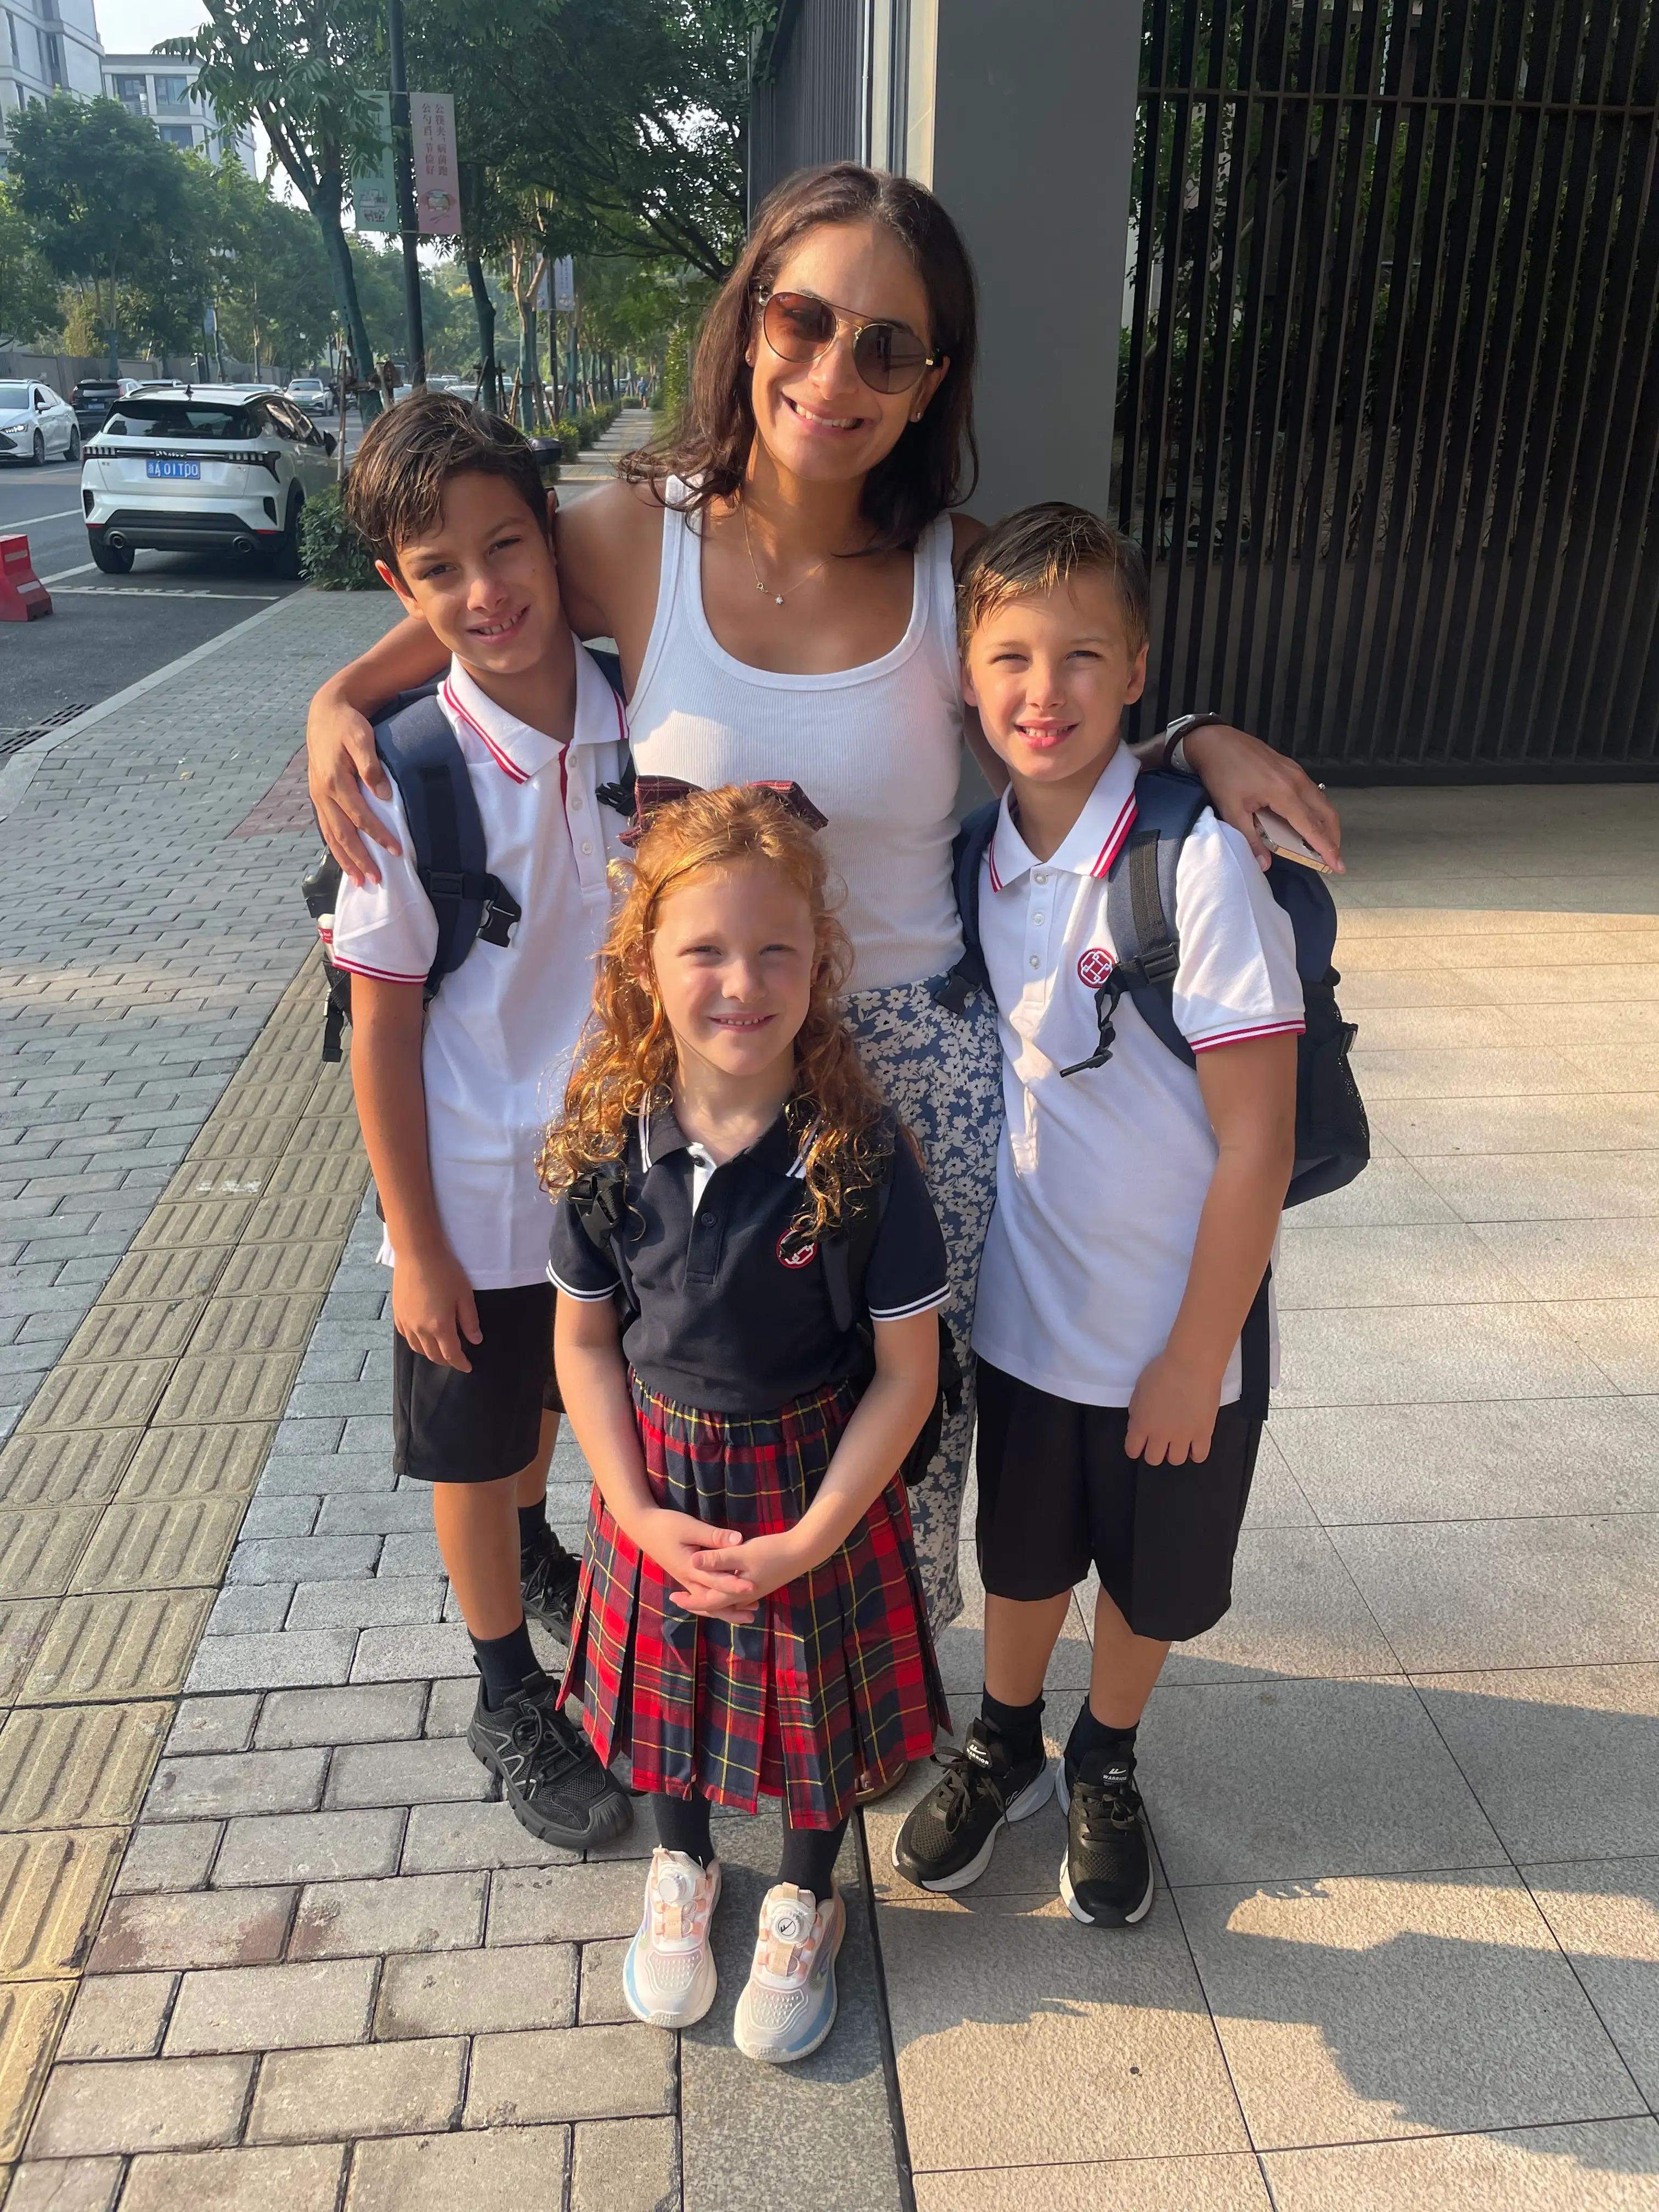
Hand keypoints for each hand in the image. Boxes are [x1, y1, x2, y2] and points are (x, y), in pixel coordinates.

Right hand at [306, 681, 399, 886]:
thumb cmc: (347, 725)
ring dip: (345, 860)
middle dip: (359, 859)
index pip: (360, 816)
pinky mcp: (318, 796)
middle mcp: (322, 793)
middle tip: (376, 879)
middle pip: (342, 834)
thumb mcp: (361, 738)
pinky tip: (345, 860)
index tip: (396, 851)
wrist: (325, 713)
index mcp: (334, 780)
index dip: (378, 835)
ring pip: (331, 835)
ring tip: (359, 880)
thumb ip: (371, 766)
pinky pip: (326, 827)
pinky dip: (335, 847)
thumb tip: (383, 794)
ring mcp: (318, 796)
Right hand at [392, 1245, 480, 1371]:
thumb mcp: (464, 1295)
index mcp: (439, 1326)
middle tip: (456, 1359)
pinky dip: (416, 1342)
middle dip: (446, 1361)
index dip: (461, 1364)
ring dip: (430, 1353)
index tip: (468, 1367)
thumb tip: (475, 1340)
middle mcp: (420, 1329)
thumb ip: (470, 1321)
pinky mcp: (397, 1314)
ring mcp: (406, 1322)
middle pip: (433, 1355)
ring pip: (417, 1348)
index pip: (451, 1354)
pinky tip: (421, 1337)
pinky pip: (406, 1336)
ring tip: (440, 1350)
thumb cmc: (445, 1271)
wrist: (417, 1253)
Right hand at [642, 1510, 757, 1622]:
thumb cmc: (666, 1525)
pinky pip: (703, 1596)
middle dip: (734, 1606)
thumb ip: (714, 1536)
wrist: (643, 1528)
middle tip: (755, 1611)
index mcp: (689, 1568)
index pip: (716, 1581)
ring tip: (747, 1614)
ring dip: (726, 1610)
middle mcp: (688, 1579)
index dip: (735, 1585)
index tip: (753, 1587)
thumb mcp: (690, 1527)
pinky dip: (716, 1604)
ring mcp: (686, 1581)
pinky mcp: (686, 1578)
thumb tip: (738, 1540)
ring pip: (707, 1603)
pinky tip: (730, 1603)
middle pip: (712, 1600)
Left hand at [688, 1529, 804, 1607]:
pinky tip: (719, 1584)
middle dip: (696, 1602)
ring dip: (709, 1599)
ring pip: (725, 1601)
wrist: (802, 1552)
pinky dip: (722, 1593)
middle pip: (715, 1606)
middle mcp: (743, 1597)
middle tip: (678, 1596)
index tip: (672, 1596)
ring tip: (695, 1591)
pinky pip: (734, 1595)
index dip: (689, 1601)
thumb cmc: (772, 1551)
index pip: (706, 1603)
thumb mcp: (741, 1553)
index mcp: (736, 1593)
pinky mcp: (758, 1584)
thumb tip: (692, 1561)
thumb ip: (717, 1558)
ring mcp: (752, 1592)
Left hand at [1126, 1350, 1222, 1466]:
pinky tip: (1194, 1442)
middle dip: (1154, 1451)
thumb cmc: (1163, 1371)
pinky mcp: (1204, 1433)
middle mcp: (1161, 1435)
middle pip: (1153, 1459)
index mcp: (1143, 1424)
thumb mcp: (1139, 1388)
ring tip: (1179, 1439)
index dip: (1134, 1447)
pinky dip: (1195, 1453)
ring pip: (1176, 1460)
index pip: (1132, 1450)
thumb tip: (1137, 1424)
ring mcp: (1184, 1436)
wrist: (1192, 1365)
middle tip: (1160, 1439)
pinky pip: (1199, 1456)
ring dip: (1175, 1452)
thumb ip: (1136, 1410)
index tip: (1140, 1442)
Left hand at [1180, 723, 1343, 873]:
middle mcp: (1296, 781)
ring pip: (1322, 802)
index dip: (1327, 848)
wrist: (1216, 741)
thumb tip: (1264, 864)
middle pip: (1326, 814)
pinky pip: (1313, 792)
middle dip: (1333, 838)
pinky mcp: (1291, 767)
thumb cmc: (1222, 774)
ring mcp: (1296, 772)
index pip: (1312, 827)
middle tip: (1332, 858)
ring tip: (1324, 843)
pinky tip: (1309, 820)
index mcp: (1284, 793)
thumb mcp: (1232, 811)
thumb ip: (1250, 839)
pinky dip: (1318, 810)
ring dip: (1327, 824)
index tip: (1338, 866)